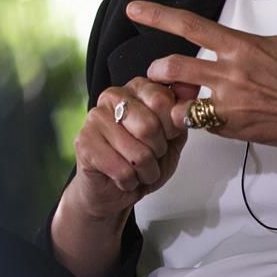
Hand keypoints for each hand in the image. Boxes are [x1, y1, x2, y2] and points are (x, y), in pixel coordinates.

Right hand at [62, 76, 198, 222]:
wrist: (114, 189)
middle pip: (149, 126)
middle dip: (157, 151)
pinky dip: (130, 181)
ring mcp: (95, 118)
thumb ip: (181, 113)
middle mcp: (112, 96)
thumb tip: (192, 86)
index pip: (162, 99)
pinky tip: (122, 177)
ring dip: (146, 171)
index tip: (166, 135)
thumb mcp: (172, 136)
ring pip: (138, 153)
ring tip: (137, 169)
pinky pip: (122, 170)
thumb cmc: (143, 161)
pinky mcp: (83, 143)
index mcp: (136, 88)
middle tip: (150, 156)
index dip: (171, 127)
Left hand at [127, 0, 276, 155]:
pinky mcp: (240, 132)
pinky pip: (203, 127)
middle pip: (173, 70)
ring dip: (173, 99)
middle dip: (157, 70)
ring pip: (182, 106)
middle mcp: (233, 78)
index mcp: (245, 48)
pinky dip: (195, 119)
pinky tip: (202, 112)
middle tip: (157, 69)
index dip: (157, 16)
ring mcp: (235, 109)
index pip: (191, 27)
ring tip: (175, 94)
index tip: (133, 10)